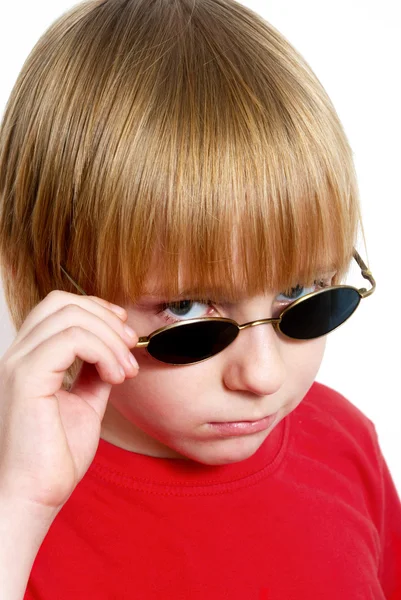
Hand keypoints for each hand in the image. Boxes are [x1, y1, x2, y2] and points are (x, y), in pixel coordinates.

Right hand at [0, 291, 138, 512]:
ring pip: (70, 316)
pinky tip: (115, 378)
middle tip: (130, 347)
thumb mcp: (85, 403)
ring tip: (125, 372)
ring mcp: (18, 363)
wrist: (35, 495)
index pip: (58, 307)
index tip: (124, 331)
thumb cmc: (54, 456)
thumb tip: (114, 351)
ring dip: (110, 339)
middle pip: (62, 302)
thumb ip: (94, 373)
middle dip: (106, 318)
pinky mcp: (26, 378)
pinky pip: (71, 340)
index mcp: (28, 358)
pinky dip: (103, 351)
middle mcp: (17, 355)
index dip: (97, 310)